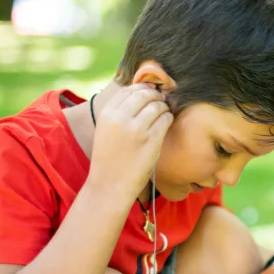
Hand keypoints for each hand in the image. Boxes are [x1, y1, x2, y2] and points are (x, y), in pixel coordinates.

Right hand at [87, 83, 172, 199]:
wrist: (110, 184)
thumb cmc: (110, 158)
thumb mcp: (106, 130)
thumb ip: (119, 113)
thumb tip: (140, 93)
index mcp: (107, 114)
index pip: (128, 90)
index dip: (141, 88)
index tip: (149, 92)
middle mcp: (121, 118)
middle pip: (144, 94)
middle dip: (155, 95)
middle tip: (160, 100)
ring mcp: (137, 129)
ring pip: (157, 105)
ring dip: (163, 106)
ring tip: (163, 112)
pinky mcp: (152, 139)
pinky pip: (165, 119)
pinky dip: (168, 117)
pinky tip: (166, 122)